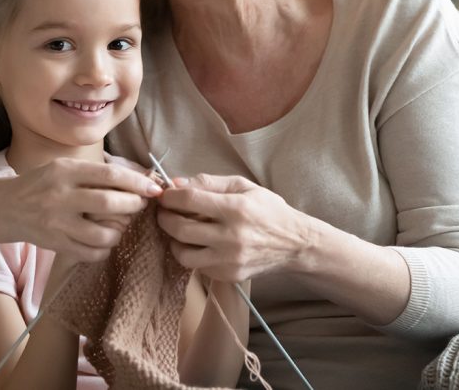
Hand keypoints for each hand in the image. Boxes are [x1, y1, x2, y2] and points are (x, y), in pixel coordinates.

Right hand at [8, 158, 161, 262]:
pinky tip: (105, 240)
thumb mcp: (63, 168)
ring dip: (120, 230)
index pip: (109, 175)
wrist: (6, 208)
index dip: (136, 182)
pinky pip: (90, 252)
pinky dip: (105, 248)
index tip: (154, 188)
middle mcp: (60, 196)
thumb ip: (94, 173)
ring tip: (122, 224)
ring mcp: (57, 223)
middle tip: (141, 205)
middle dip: (133, 205)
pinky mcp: (55, 244)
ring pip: (102, 233)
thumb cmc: (42, 184)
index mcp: (65, 172)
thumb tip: (135, 180)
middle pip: (108, 203)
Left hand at [157, 174, 311, 281]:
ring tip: (177, 230)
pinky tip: (196, 243)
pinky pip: (198, 266)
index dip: (170, 197)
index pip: (190, 200)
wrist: (294, 243)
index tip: (164, 195)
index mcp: (236, 209)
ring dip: (174, 240)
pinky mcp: (229, 276)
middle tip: (164, 212)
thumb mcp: (243, 186)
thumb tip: (176, 184)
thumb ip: (209, 183)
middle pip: (180, 229)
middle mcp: (232, 237)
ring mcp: (230, 260)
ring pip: (183, 254)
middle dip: (165, 218)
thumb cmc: (268, 210)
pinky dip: (191, 254)